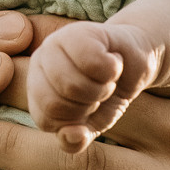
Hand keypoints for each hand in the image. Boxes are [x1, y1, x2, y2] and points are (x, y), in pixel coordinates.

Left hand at [24, 21, 160, 152]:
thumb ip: (75, 139)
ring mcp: (56, 43)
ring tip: (107, 78)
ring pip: (72, 85)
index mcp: (36, 89)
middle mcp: (39, 63)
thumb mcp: (92, 125)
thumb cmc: (108, 94)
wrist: (133, 61)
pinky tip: (114, 62)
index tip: (90, 109)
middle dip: (88, 105)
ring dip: (102, 88)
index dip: (76, 121)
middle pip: (55, 103)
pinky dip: (112, 70)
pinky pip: (92, 62)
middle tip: (101, 92)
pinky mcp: (81, 30)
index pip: (46, 119)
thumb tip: (70, 136)